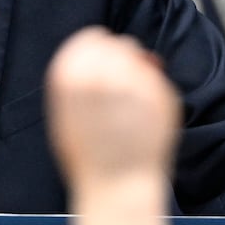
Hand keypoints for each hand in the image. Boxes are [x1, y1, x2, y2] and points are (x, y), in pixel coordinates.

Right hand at [45, 27, 180, 188]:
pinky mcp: (161, 92)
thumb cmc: (87, 156)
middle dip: (119, 59)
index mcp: (72, 74)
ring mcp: (135, 81)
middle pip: (117, 44)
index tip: (101, 61)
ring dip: (137, 71)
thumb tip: (95, 52)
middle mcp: (103, 71)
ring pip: (140, 57)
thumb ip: (75, 80)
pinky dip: (153, 89)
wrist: (117, 185)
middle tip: (119, 85)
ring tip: (131, 101)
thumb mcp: (64, 114)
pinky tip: (144, 113)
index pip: (89, 38)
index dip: (96, 49)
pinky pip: (157, 78)